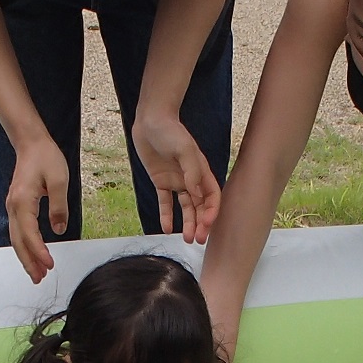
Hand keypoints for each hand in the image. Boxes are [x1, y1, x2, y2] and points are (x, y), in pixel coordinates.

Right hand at [6, 136, 70, 283]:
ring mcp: (13, 207)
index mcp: (22, 202)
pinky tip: (32, 255)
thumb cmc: (45, 158)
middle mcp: (13, 207)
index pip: (30, 234)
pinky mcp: (17, 207)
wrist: (31, 144)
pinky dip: (24, 246)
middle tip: (39, 278)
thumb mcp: (59, 180)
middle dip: (28, 262)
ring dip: (25, 257)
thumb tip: (59, 229)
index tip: (50, 265)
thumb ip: (59, 206)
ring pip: (16, 239)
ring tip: (37, 273)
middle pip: (18, 241)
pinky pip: (18, 231)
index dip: (39, 252)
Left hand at [130, 111, 221, 243]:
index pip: (212, 197)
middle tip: (198, 240)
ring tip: (187, 239)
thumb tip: (196, 194)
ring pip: (185, 207)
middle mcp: (191, 179)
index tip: (207, 224)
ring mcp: (177, 182)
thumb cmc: (171, 131)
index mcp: (202, 171)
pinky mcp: (161, 182)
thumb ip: (192, 171)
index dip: (212, 211)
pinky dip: (166, 215)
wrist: (150, 122)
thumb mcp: (184, 149)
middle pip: (200, 206)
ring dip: (188, 223)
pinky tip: (167, 229)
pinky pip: (166, 202)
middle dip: (201, 224)